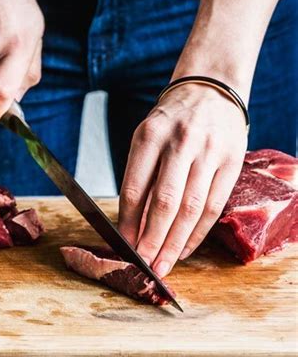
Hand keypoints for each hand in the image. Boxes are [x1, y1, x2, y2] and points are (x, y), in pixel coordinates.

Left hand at [118, 84, 246, 276]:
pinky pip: (214, 206)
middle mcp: (180, 143)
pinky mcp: (232, 163)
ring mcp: (209, 153)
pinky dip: (198, 233)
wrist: (211, 91)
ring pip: (191, 209)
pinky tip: (185, 248)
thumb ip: (141, 176)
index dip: (129, 222)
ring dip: (175, 243)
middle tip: (144, 265)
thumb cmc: (172, 120)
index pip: (136, 188)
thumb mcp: (147, 137)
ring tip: (163, 264)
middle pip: (165, 202)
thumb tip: (133, 226)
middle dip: (152, 240)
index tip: (124, 246)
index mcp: (150, 135)